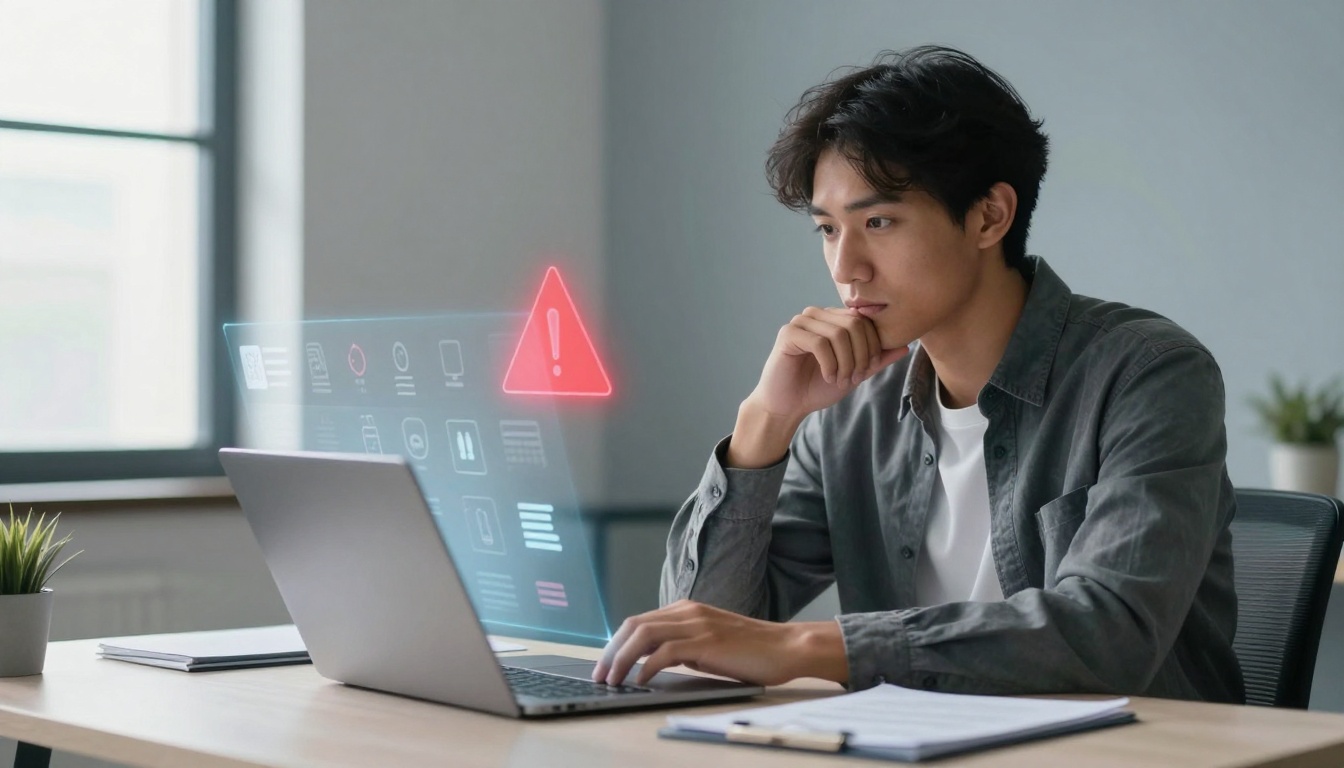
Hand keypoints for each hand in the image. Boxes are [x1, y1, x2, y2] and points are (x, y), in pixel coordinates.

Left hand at [591, 600, 847, 686]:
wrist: (787, 647)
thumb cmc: (753, 650)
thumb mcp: (711, 643)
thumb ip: (685, 645)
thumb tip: (657, 660)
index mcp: (687, 610)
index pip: (639, 621)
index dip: (617, 643)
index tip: (605, 664)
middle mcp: (688, 611)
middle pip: (634, 625)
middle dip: (611, 651)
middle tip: (600, 675)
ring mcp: (697, 624)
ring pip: (644, 634)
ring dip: (622, 659)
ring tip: (613, 681)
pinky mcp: (707, 641)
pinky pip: (665, 651)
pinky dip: (647, 666)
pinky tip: (641, 681)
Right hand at [727, 308, 908, 467]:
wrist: (787, 405)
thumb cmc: (817, 388)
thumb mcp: (854, 373)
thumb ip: (876, 360)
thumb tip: (905, 346)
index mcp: (832, 319)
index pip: (864, 321)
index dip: (872, 346)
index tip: (866, 371)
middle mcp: (817, 315)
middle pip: (854, 324)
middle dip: (860, 355)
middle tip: (854, 378)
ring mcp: (801, 322)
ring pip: (839, 333)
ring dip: (845, 362)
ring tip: (840, 380)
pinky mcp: (788, 334)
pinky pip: (820, 342)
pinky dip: (830, 364)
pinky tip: (827, 377)